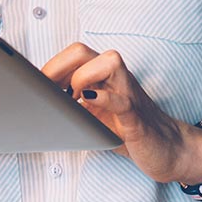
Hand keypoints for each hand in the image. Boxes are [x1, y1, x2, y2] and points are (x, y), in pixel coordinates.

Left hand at [41, 44, 201, 184]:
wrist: (167, 150)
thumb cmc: (127, 130)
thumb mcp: (92, 114)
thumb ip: (71, 104)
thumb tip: (37, 103)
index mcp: (101, 77)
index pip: (71, 54)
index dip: (49, 67)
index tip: (34, 87)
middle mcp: (115, 79)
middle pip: (82, 50)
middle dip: (57, 68)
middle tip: (48, 94)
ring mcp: (128, 94)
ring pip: (108, 62)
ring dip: (80, 78)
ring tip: (73, 100)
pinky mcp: (137, 117)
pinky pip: (121, 99)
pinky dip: (103, 98)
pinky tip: (88, 104)